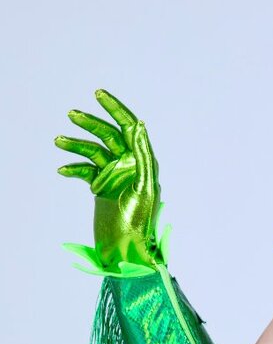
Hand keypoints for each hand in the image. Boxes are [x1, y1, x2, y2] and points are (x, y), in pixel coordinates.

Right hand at [55, 90, 160, 268]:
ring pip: (93, 151)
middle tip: (72, 115)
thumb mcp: (144, 186)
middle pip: (109, 135)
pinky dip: (74, 168)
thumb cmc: (140, 221)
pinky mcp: (100, 187)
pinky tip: (63, 170)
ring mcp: (113, 175)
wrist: (126, 249)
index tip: (99, 94)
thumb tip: (139, 125)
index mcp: (143, 161)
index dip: (116, 109)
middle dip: (91, 123)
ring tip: (58, 140)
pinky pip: (85, 170)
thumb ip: (143, 155)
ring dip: (76, 144)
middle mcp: (129, 164)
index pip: (130, 128)